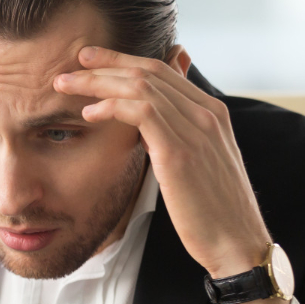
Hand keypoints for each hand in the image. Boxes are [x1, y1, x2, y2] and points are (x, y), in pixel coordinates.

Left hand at [54, 46, 286, 303]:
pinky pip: (141, 112)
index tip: (93, 59)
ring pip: (141, 86)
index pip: (165, 70)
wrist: (237, 244)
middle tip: (74, 60)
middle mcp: (208, 113)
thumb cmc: (214, 211)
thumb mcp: (200, 163)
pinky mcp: (179, 152)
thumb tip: (156, 116)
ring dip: (98, 82)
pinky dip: (111, 107)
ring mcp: (196, 130)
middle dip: (107, 62)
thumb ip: (181, 133)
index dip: (125, 60)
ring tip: (67, 85)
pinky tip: (88, 114)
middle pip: (150, 71)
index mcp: (213, 112)